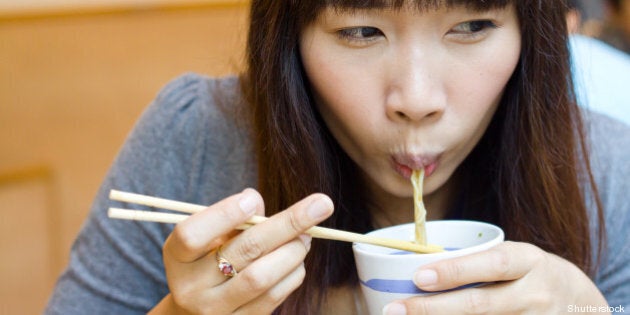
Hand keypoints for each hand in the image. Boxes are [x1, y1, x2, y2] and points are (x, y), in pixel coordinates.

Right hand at [149, 188, 333, 314]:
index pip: (193, 234)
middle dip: (287, 224)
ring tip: (306, 235)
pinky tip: (296, 258)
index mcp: (177, 257)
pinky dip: (293, 272)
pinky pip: (274, 296)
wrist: (198, 311)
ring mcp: (215, 311)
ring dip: (294, 250)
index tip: (254, 199)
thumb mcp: (209, 237)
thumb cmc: (208, 261)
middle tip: (320, 205)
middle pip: (244, 251)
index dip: (224, 214)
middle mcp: (191, 288)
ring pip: (263, 277)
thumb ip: (231, 217)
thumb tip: (257, 201)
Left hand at [384, 241, 608, 314]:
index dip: (455, 272)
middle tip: (395, 310)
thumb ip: (475, 262)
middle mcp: (535, 293)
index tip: (418, 276)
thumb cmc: (525, 272)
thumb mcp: (511, 257)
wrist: (577, 299)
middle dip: (433, 309)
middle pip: (480, 305)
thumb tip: (415, 269)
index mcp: (527, 261)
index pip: (491, 265)